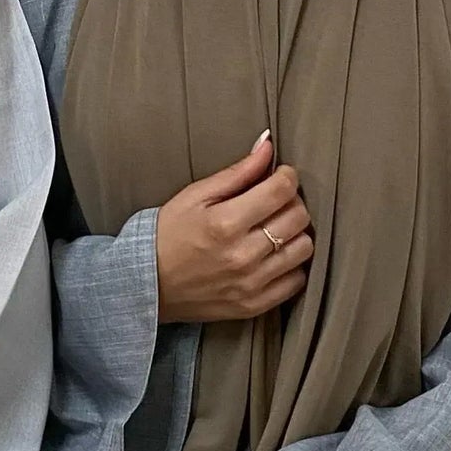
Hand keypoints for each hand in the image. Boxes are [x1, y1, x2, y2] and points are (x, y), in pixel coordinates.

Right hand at [155, 133, 314, 323]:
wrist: (146, 285)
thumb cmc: (167, 236)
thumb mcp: (194, 196)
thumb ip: (237, 172)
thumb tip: (268, 145)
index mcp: (225, 223)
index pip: (282, 190)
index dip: (286, 176)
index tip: (279, 176)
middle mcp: (242, 256)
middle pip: (298, 217)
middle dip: (291, 202)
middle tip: (275, 202)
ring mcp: (250, 284)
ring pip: (304, 248)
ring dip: (295, 234)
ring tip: (275, 230)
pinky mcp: (253, 305)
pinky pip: (296, 281)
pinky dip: (291, 266)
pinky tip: (273, 258)